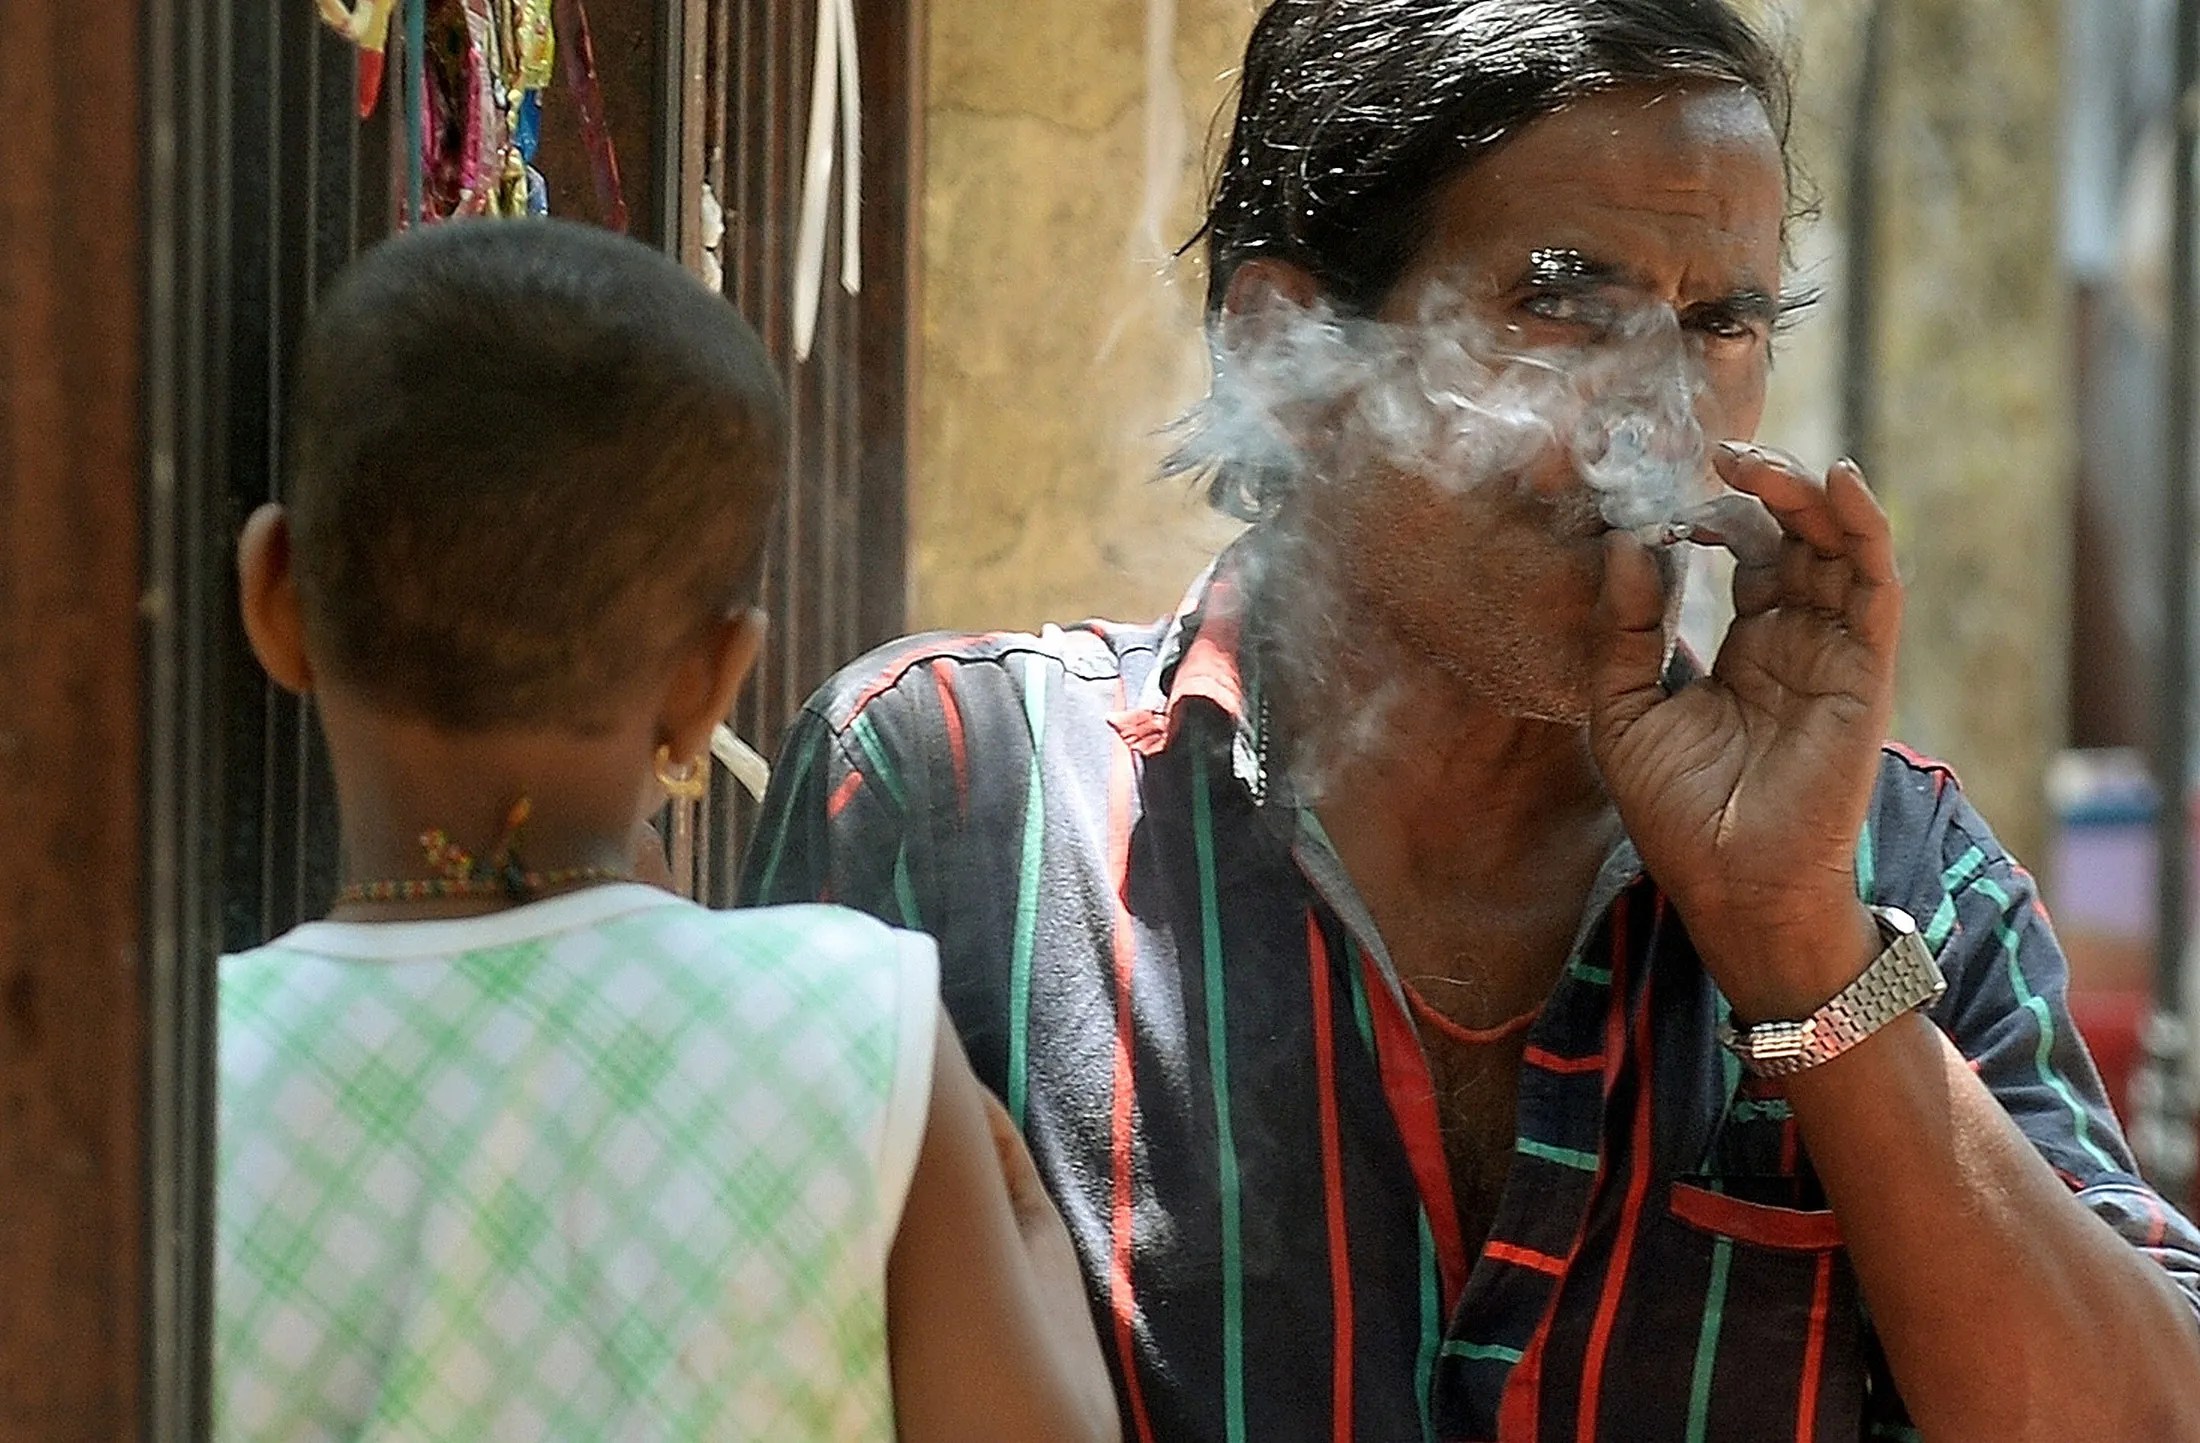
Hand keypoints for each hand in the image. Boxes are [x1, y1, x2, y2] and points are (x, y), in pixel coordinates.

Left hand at [1588, 444, 1899, 1019]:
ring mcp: (1833, 653)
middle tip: (1716, 451)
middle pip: (1792, 538)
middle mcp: (1795, 642)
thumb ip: (1624, 627)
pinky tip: (1837, 482)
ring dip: (1802, 493)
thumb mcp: (1623, 709)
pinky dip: (1862, 528)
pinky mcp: (1864, 669)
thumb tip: (1627, 541)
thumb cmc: (1677, 814)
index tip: (1665, 484)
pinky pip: (1873, 585)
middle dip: (1761, 488)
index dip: (1710, 512)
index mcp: (1744, 651)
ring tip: (1755, 459)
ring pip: (1833, 548)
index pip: (1740, 555)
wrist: (1732, 886)